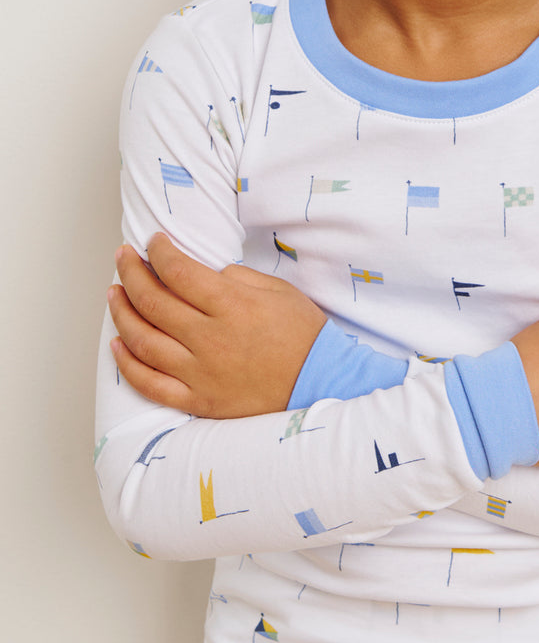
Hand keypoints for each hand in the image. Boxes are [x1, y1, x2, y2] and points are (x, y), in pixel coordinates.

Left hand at [108, 234, 326, 417]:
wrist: (321, 384)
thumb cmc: (304, 336)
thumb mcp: (279, 291)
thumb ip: (237, 278)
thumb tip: (204, 274)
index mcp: (232, 307)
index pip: (179, 272)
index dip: (159, 252)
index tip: (153, 242)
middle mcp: (210, 339)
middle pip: (153, 302)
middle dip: (132, 273)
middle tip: (124, 258)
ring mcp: (201, 373)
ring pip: (143, 341)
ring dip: (122, 313)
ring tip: (114, 293)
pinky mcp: (198, 400)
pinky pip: (151, 384)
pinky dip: (127, 364)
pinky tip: (117, 345)